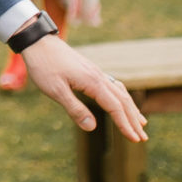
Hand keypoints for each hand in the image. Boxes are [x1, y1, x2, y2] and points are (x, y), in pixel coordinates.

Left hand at [22, 35, 147, 142]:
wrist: (38, 41)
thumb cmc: (44, 66)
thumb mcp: (55, 90)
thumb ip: (74, 109)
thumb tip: (92, 127)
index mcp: (93, 82)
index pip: (115, 107)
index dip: (125, 125)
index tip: (134, 140)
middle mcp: (99, 76)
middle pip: (123, 101)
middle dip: (134, 120)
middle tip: (143, 138)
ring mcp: (96, 72)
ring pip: (120, 92)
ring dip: (131, 109)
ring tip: (141, 123)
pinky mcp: (90, 70)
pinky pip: (113, 86)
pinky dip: (122, 98)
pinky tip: (123, 102)